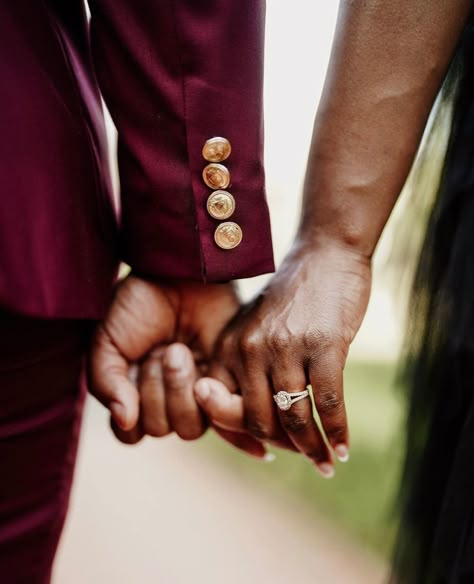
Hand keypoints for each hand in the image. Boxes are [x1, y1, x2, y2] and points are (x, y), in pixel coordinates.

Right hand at [88, 275, 267, 457]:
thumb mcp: (107, 341)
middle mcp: (164, 399)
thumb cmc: (138, 305)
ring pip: (190, 427)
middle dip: (158, 388)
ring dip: (181, 389)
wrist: (179, 274)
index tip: (134, 369)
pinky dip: (237, 435)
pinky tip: (249, 438)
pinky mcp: (226, 385)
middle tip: (165, 349)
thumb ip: (106, 382)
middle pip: (161, 429)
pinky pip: (229, 423)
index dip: (132, 406)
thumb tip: (125, 421)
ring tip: (182, 351)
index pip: (131, 432)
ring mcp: (196, 394)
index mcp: (134, 393)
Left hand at [209, 240, 371, 476]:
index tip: (264, 453)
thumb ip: (247, 368)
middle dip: (282, 447)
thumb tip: (258, 424)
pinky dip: (337, 432)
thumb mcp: (255, 328)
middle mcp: (249, 349)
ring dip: (311, 450)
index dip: (242, 439)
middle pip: (257, 421)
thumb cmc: (292, 298)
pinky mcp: (324, 345)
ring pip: (292, 419)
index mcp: (228, 347)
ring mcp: (286, 348)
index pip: (222, 410)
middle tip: (305, 456)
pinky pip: (327, 403)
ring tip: (326, 464)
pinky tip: (345, 448)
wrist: (325, 255)